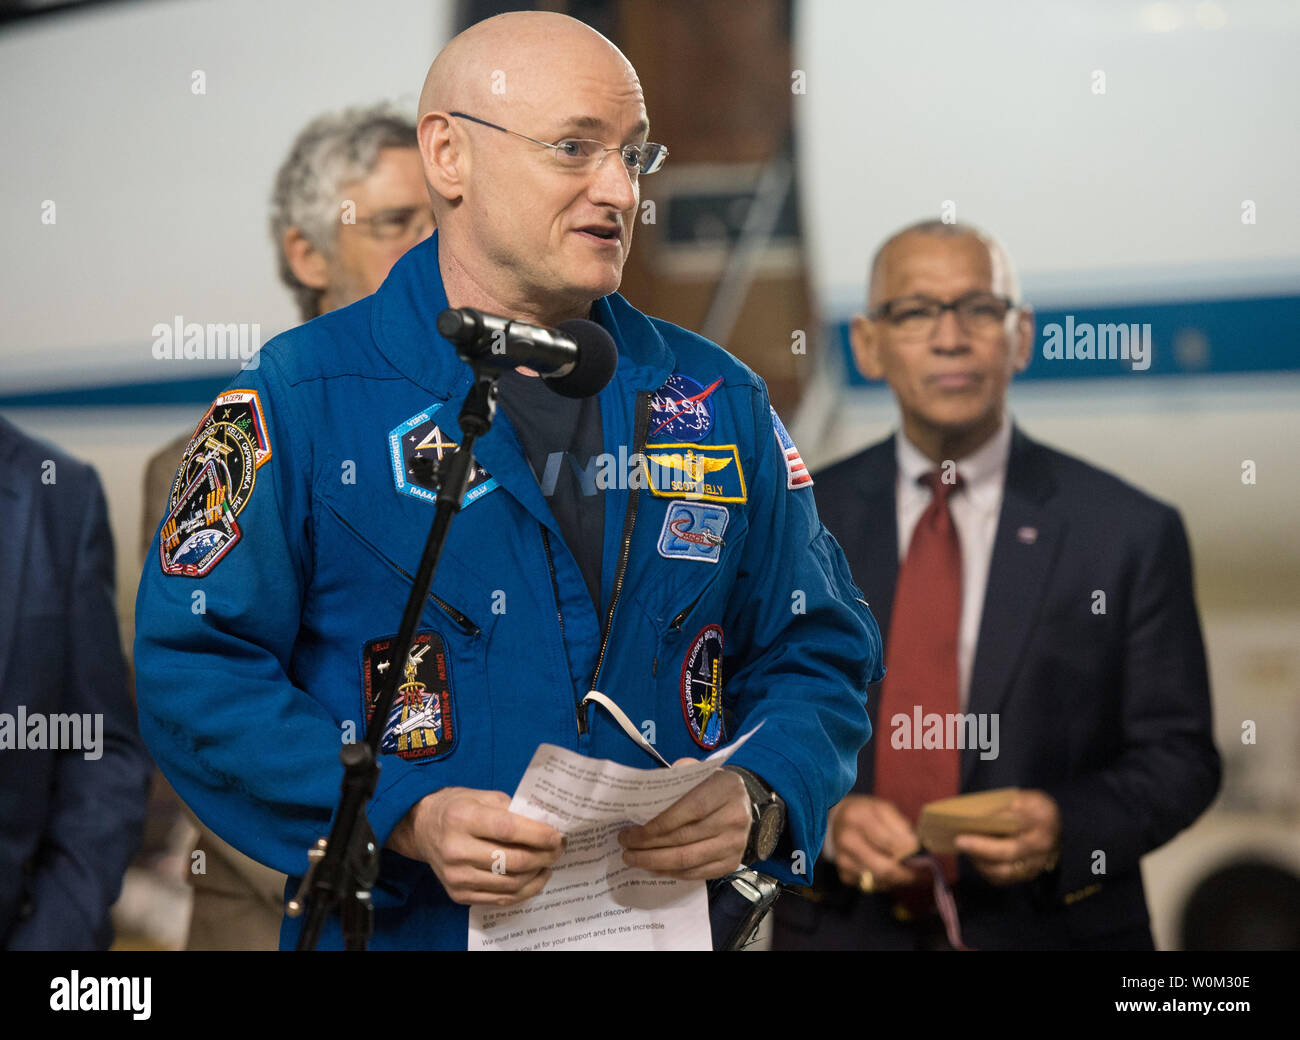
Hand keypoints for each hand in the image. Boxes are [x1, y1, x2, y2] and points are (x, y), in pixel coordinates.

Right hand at [387, 787, 564, 905]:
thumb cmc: (456, 808)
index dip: (538, 835)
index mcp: (462, 818)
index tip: (557, 836)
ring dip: (537, 875)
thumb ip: (512, 809)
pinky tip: (534, 878)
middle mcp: (456, 849)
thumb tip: (546, 824)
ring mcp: (456, 876)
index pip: (508, 830)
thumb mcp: (481, 796)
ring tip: (548, 862)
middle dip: (543, 856)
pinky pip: (499, 899)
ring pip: (510, 884)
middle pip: (512, 861)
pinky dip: (524, 891)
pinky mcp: (458, 894)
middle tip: (558, 849)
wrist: (422, 828)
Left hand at [618, 766, 749, 879]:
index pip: (690, 809)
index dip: (658, 824)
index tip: (631, 831)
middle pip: (685, 838)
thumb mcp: (696, 772)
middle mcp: (735, 817)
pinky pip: (696, 873)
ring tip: (632, 859)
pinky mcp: (732, 863)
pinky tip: (653, 868)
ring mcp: (736, 844)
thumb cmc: (710, 786)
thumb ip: (672, 781)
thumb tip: (638, 800)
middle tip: (625, 846)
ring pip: (688, 860)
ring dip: (655, 862)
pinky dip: (671, 872)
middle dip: (649, 845)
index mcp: (726, 788)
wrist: (742, 804)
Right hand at [828, 795, 925, 890]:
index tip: (927, 858)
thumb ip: (901, 827)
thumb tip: (917, 849)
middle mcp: (847, 839)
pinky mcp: (844, 874)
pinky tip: (893, 873)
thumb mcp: (884, 809)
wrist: (838, 820)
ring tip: (914, 874)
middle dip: (909, 874)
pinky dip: (888, 883)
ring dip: (901, 879)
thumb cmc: (867, 814)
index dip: (910, 853)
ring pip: (880, 880)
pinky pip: (873, 885)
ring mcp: (843, 859)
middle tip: (926, 875)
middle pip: (884, 867)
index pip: (889, 842)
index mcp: (858, 817)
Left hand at [952, 789, 1060, 885]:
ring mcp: (1036, 865)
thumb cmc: (1032, 810)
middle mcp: (1042, 847)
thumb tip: (980, 818)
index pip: (1018, 822)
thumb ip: (1007, 805)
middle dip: (981, 847)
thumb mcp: (1024, 798)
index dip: (995, 821)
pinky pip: (1003, 880)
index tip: (972, 819)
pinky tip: (974, 858)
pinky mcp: (1028, 876)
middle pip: (1010, 851)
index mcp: (1042, 820)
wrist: (1052, 830)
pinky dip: (985, 871)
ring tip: (963, 849)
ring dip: (980, 862)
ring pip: (1005, 871)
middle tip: (959, 841)